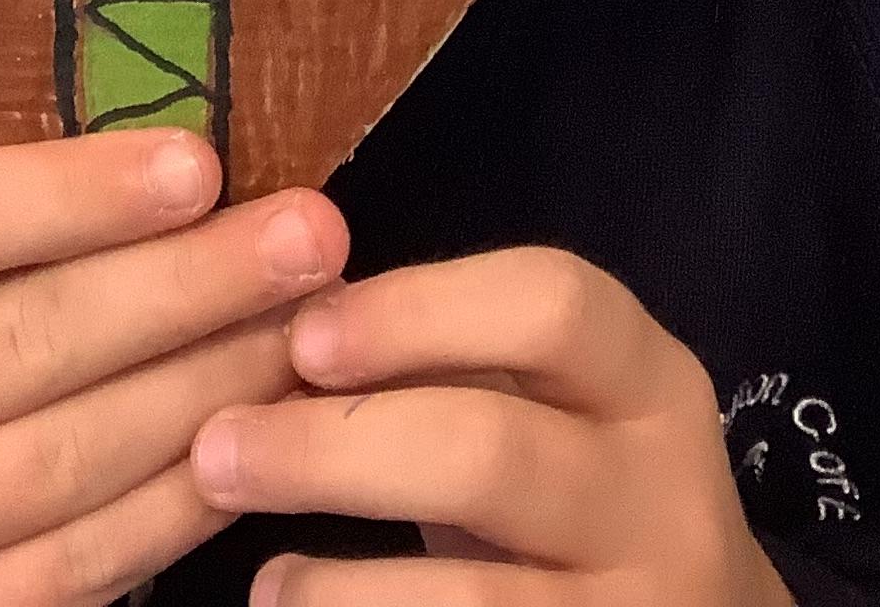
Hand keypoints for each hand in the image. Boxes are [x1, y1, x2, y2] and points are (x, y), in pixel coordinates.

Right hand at [0, 133, 348, 606]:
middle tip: (312, 235)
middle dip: (189, 282)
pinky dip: (190, 491)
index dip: (76, 192)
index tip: (201, 163)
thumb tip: (193, 170)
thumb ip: (3, 230)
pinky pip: (94, 558)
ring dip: (214, 381)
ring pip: (77, 455)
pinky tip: (263, 431)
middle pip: (28, 339)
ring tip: (310, 323)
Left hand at [187, 248, 790, 606]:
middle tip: (218, 448)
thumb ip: (451, 361)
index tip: (302, 333)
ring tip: (264, 582)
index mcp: (647, 381)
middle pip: (490, 451)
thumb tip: (284, 313)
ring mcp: (640, 606)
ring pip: (473, 598)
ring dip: (340, 587)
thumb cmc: (575, 490)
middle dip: (336, 448)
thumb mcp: (551, 407)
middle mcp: (661, 494)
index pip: (551, 303)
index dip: (417, 311)